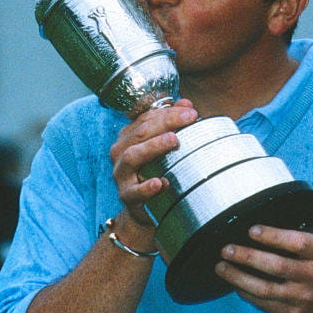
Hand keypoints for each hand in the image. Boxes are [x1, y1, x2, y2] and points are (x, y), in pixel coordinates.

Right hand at [110, 99, 197, 226]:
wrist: (145, 208)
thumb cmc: (155, 171)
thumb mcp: (164, 147)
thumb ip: (172, 124)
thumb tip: (186, 103)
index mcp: (129, 137)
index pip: (147, 118)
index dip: (169, 113)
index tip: (191, 112)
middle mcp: (121, 152)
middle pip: (140, 132)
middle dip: (166, 123)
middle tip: (189, 119)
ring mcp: (121, 174)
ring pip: (132, 156)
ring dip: (153, 147)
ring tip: (173, 141)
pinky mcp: (126, 195)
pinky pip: (134, 191)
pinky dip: (147, 187)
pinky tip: (161, 183)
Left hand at [214, 188, 312, 312]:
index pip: (297, 243)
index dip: (273, 236)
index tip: (251, 230)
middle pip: (276, 266)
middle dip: (247, 257)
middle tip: (226, 248)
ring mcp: (303, 297)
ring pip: (265, 289)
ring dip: (239, 278)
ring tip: (220, 266)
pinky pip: (265, 304)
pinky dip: (247, 294)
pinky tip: (233, 284)